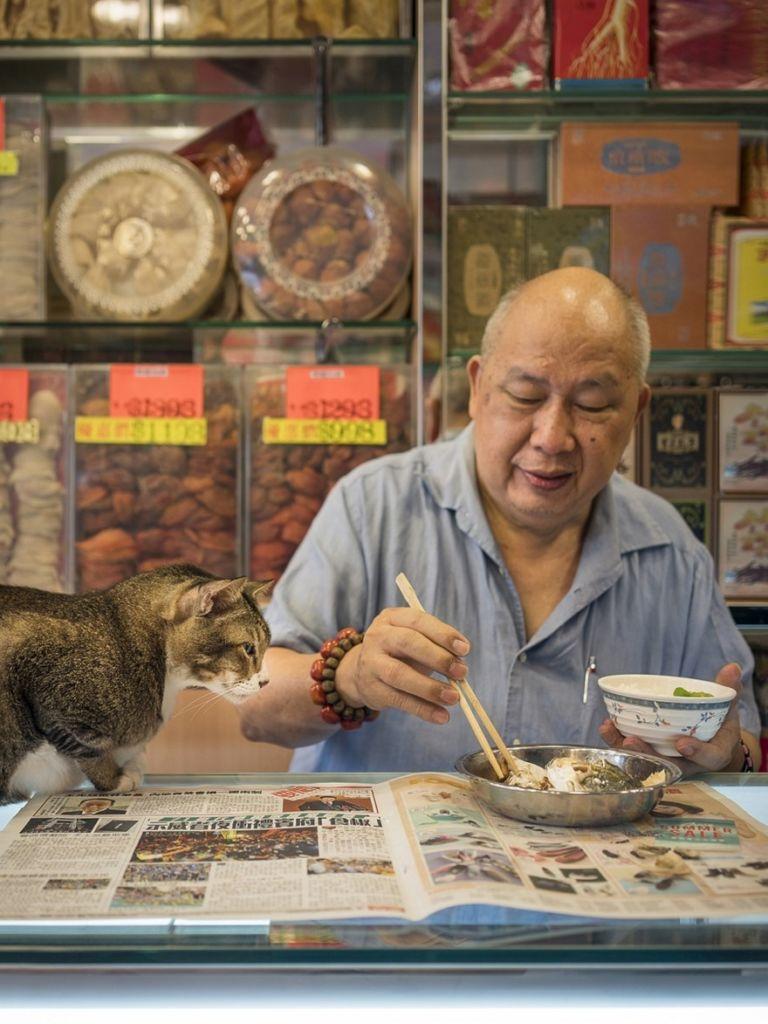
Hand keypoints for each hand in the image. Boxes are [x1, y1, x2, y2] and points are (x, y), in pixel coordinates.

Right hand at [334, 607, 468, 723]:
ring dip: (430, 687)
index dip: (443, 634)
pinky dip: (423, 709)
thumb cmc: (399, 653)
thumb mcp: (415, 641)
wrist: (362, 671)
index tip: (465, 649)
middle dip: (438, 658)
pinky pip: (399, 700)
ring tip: (454, 698)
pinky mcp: (371, 688)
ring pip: (400, 674)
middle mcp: (378, 636)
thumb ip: (437, 648)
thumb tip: (460, 666)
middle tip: (462, 672)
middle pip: (408, 643)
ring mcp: (371, 662)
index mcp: (392, 618)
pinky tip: (441, 716)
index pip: (418, 620)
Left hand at [598, 663, 743, 775]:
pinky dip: (618, 741)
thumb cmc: (720, 724)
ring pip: (646, 761)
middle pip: (668, 765)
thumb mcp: (727, 707)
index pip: (708, 758)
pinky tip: (607, 726)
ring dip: (626, 748)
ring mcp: (670, 763)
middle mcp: (690, 763)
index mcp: (714, 754)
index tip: (682, 743)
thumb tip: (732, 667)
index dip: (696, 752)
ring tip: (609, 729)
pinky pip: (634, 753)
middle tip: (631, 740)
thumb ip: (729, 689)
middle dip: (647, 754)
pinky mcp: (653, 757)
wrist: (712, 742)